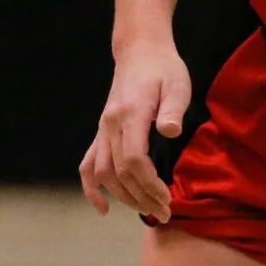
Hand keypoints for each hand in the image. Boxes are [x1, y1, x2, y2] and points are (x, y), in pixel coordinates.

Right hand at [79, 40, 191, 219]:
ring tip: (149, 211)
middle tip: (166, 212)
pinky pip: (88, 164)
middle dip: (142, 196)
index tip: (169, 198)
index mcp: (130, 114)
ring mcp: (103, 129)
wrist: (141, 53)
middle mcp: (110, 125)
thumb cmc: (165, 70)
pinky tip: (104, 209)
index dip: (149, 183)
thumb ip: (173, 108)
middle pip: (120, 171)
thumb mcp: (177, 85)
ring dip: (124, 196)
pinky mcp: (102, 132)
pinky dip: (92, 188)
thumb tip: (170, 131)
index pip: (134, 159)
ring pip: (103, 172)